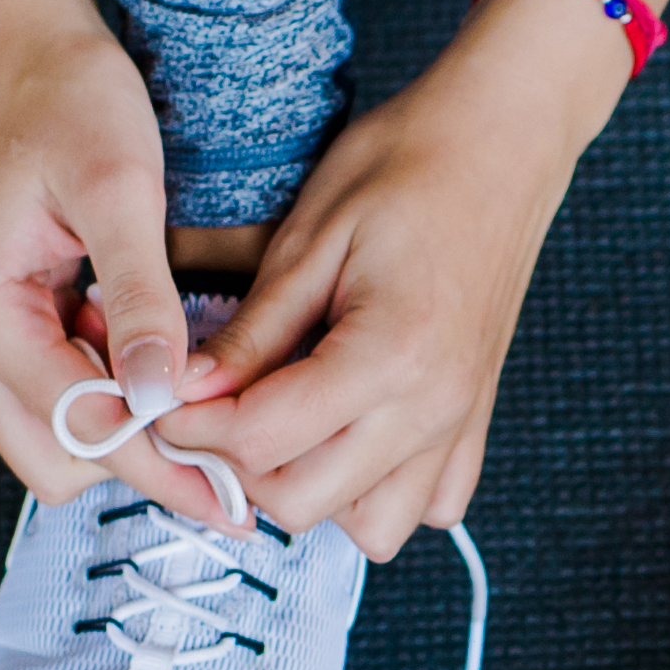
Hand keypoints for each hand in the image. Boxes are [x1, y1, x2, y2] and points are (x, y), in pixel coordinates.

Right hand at [0, 0, 236, 525]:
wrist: (20, 33)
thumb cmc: (65, 92)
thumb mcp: (117, 188)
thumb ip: (139, 297)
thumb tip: (159, 397)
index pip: (82, 430)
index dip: (166, 468)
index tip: (240, 500)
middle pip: (59, 460)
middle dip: (142, 462)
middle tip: (232, 454)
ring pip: (59, 436)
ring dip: (129, 429)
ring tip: (205, 394)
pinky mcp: (5, 319)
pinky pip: (62, 392)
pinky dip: (115, 393)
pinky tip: (168, 359)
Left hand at [163, 0, 630, 559]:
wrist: (505, 142)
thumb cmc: (407, 166)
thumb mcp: (309, 236)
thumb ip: (252, 330)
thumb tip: (185, 392)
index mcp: (390, 353)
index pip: (263, 438)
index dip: (195, 425)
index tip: (163, 394)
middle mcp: (433, 406)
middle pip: (305, 500)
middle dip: (238, 467)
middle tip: (209, 410)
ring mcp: (461, 420)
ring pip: (371, 526)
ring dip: (311, 491)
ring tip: (278, 428)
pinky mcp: (476, 420)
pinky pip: (427, 505)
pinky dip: (378, 491)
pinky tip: (345, 437)